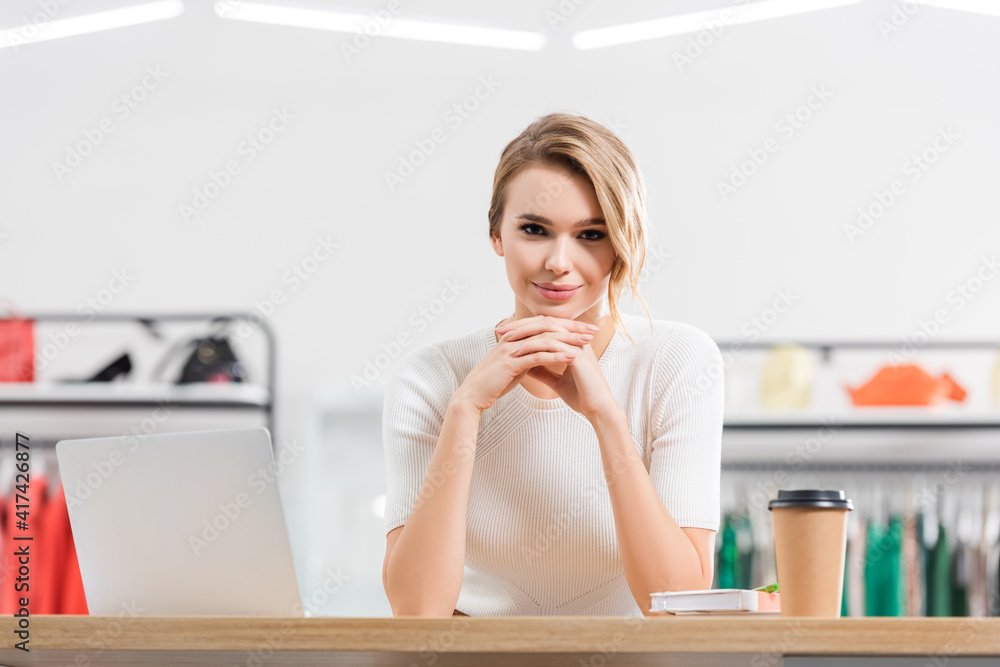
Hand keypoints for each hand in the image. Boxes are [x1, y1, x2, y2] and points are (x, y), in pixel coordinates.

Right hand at [453, 315, 597, 413]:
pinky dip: (556, 355)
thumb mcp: (513, 366)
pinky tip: (571, 357)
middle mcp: (513, 338)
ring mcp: (510, 349)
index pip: (544, 324)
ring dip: (567, 340)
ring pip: (544, 339)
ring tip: (586, 343)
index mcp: (514, 336)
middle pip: (547, 326)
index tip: (584, 329)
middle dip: (571, 328)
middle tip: (591, 331)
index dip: (565, 325)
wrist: (472, 396)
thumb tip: (542, 356)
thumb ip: (527, 358)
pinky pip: (537, 356)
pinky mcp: (510, 363)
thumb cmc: (493, 383)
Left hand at [501, 315, 618, 419]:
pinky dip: (533, 347)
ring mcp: (577, 345)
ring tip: (505, 339)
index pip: (546, 327)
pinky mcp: (577, 355)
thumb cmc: (582, 396)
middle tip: (501, 330)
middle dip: (521, 325)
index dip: (526, 328)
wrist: (599, 410)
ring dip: (524, 333)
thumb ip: (544, 371)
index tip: (506, 334)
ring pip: (547, 329)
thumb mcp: (557, 382)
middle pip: (545, 322)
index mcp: (572, 343)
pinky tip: (518, 352)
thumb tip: (527, 367)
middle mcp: (576, 340)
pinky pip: (551, 344)